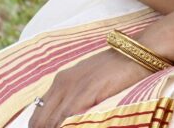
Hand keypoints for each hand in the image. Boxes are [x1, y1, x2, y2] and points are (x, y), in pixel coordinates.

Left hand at [28, 48, 150, 127]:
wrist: (136, 52)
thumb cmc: (116, 69)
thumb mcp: (88, 82)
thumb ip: (74, 98)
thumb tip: (65, 118)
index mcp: (60, 81)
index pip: (37, 115)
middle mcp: (62, 83)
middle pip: (40, 121)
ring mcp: (73, 87)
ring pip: (51, 122)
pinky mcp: (87, 91)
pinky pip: (67, 119)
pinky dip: (68, 127)